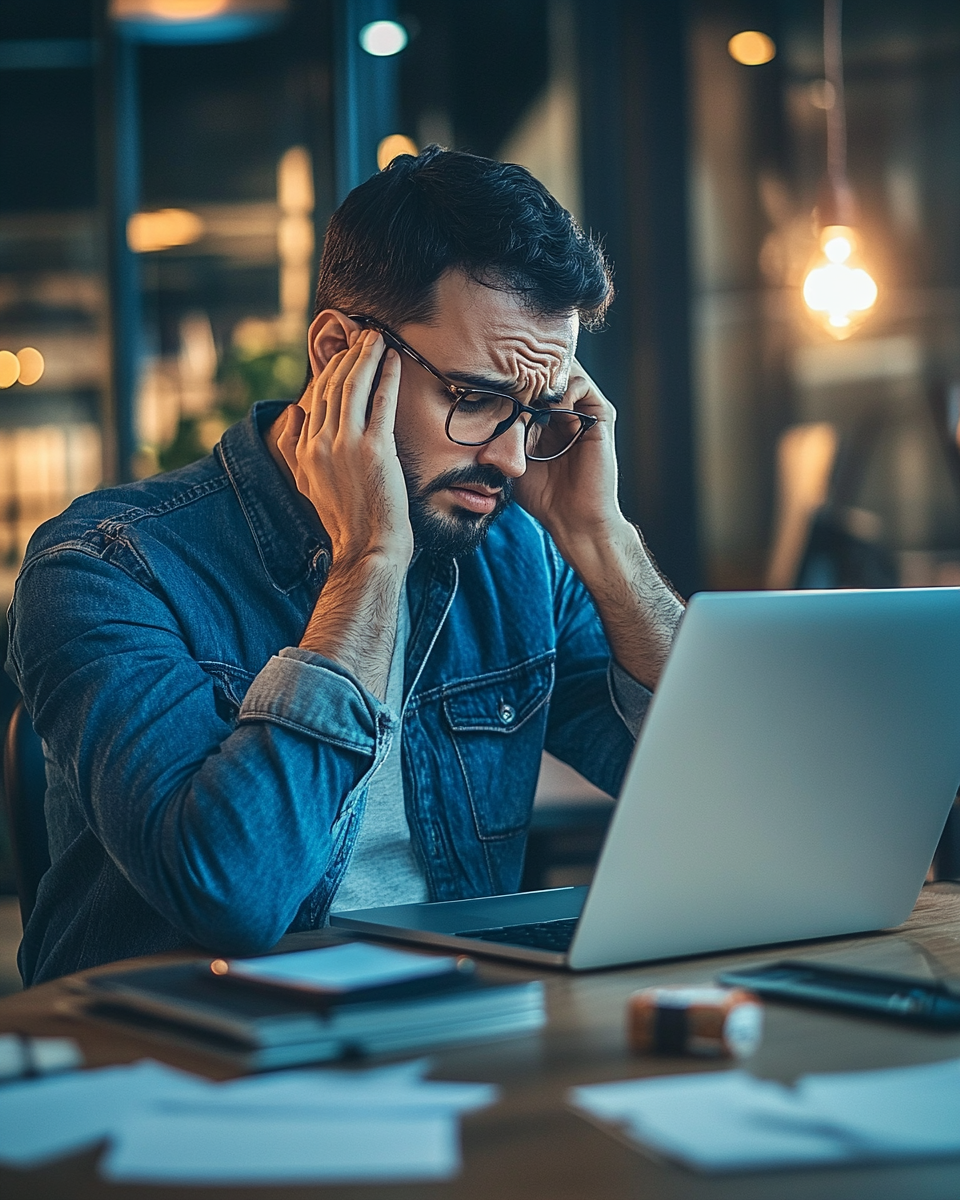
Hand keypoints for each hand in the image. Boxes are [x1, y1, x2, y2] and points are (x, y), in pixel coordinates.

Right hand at [277, 329, 412, 569]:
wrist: (367, 546)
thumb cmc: (345, 519)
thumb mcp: (307, 483)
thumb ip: (294, 447)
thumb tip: (293, 411)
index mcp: (306, 449)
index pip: (317, 397)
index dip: (332, 369)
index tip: (345, 352)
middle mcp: (322, 443)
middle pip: (333, 385)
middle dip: (349, 355)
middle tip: (364, 335)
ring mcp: (347, 445)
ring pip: (354, 387)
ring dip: (366, 357)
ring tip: (377, 338)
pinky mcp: (375, 450)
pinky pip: (381, 402)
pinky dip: (386, 377)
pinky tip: (393, 361)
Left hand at [515, 359, 682, 687]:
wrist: (573, 519)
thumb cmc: (542, 496)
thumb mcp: (509, 459)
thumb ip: (497, 436)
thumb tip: (465, 414)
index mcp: (545, 417)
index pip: (527, 380)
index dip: (506, 374)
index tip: (484, 375)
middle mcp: (565, 409)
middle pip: (544, 369)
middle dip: (522, 368)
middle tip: (500, 373)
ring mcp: (583, 411)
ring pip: (562, 369)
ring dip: (540, 376)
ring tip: (522, 391)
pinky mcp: (600, 416)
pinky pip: (581, 384)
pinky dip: (561, 387)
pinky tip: (543, 404)